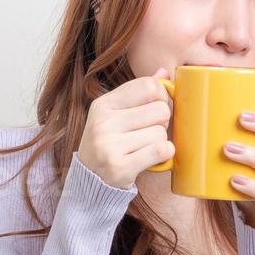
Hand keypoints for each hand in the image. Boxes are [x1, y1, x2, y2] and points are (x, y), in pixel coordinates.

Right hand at [76, 66, 174, 189]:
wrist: (90, 181)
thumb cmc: (110, 143)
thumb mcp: (116, 114)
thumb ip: (139, 93)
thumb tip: (164, 72)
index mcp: (103, 104)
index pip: (149, 86)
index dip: (161, 96)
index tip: (155, 108)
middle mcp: (103, 122)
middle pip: (160, 110)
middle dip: (162, 122)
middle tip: (149, 132)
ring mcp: (109, 146)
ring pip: (161, 133)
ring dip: (159, 142)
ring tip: (144, 148)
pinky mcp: (120, 168)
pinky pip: (160, 150)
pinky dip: (164, 154)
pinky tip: (153, 157)